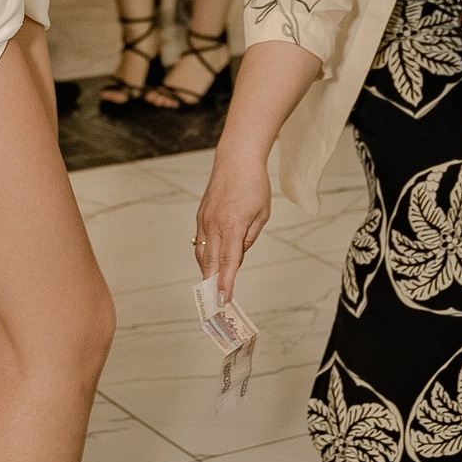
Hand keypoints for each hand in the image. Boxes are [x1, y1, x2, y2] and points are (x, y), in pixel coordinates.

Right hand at [193, 141, 272, 301]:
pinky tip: (208, 264)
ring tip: (211, 288)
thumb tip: (238, 256)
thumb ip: (249, 237)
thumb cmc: (254, 184)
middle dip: (211, 284)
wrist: (236, 159)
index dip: (225, 282)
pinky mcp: (201, 215)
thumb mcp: (261, 214)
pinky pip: (200, 241)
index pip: (228, 261)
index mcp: (233, 224)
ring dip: (206, 271)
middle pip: (209, 261)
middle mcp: (214, 224)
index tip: (223, 299)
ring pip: (201, 253)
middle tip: (214, 303)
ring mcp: (204, 219)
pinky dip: (203, 255)